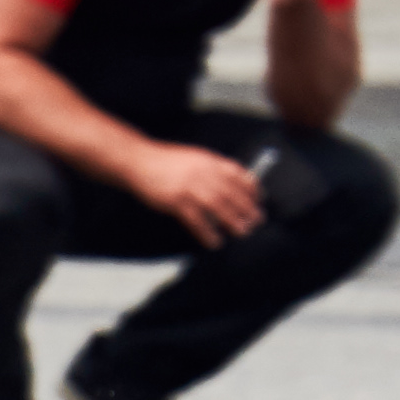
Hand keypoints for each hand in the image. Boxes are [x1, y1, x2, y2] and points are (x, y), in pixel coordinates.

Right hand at [106, 131, 268, 243]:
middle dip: (247, 208)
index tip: (259, 199)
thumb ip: (211, 168)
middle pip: (232, 193)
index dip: (251, 187)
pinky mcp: (176, 201)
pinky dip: (207, 233)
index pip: (238, 174)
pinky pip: (196, 221)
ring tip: (242, 232)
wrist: (139, 162)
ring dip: (233, 221)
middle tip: (257, 220)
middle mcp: (203, 173)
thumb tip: (228, 182)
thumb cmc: (164, 162)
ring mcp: (190, 187)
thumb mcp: (194, 158)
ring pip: (218, 207)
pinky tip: (214, 241)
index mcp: (209, 161)